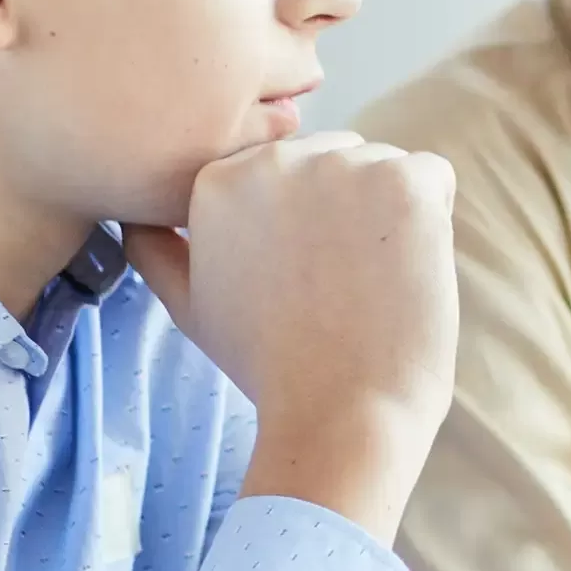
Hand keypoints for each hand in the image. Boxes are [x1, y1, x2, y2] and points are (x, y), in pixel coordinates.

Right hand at [122, 132, 458, 538]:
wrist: (339, 413)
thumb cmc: (269, 366)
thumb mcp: (189, 306)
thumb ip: (158, 251)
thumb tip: (137, 219)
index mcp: (217, 179)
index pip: (287, 168)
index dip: (307, 224)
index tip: (302, 278)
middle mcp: (275, 159)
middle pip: (338, 157)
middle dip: (348, 210)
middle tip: (337, 286)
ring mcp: (343, 166)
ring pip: (386, 166)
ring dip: (390, 215)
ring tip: (369, 283)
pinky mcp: (404, 183)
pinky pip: (432, 176)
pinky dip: (433, 219)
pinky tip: (404, 272)